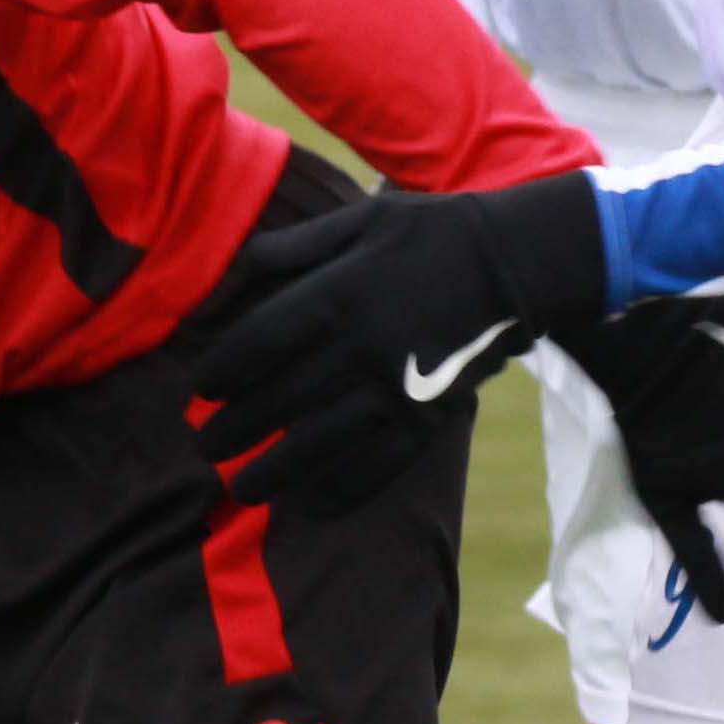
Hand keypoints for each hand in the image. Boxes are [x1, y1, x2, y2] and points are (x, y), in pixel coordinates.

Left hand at [190, 174, 610, 514]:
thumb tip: (236, 277)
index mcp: (338, 293)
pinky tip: (313, 505)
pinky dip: (343, 490)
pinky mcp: (432, 415)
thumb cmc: (431, 232)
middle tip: (205, 448)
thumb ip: (292, 248)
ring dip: (274, 472)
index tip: (201, 390)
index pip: (258, 343)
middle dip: (233, 430)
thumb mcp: (360, 218)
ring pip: (320, 443)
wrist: (521, 260)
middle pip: (278, 400)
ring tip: (242, 488)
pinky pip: (380, 465)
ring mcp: (398, 387)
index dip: (221, 371)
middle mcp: (361, 346)